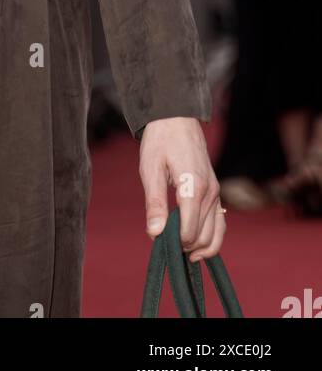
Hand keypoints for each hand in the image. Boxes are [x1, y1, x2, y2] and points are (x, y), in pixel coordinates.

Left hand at [140, 116, 224, 262]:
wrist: (176, 118)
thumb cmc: (161, 141)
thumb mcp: (150, 169)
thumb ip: (154, 203)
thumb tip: (154, 233)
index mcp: (194, 187)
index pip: (190, 231)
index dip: (175, 242)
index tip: (159, 242)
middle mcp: (210, 192)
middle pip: (205, 236)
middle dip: (187, 247)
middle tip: (167, 247)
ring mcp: (216, 191)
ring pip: (216, 232)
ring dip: (202, 247)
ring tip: (183, 253)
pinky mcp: (215, 190)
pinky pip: (220, 221)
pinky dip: (212, 236)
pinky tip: (198, 244)